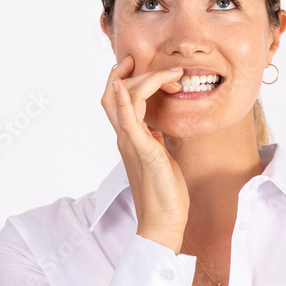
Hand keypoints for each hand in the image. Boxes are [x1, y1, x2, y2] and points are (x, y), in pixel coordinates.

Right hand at [100, 55, 189, 252]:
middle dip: (133, 72)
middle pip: (113, 93)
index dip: (123, 77)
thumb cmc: (165, 191)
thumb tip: (159, 124)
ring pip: (122, 99)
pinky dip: (122, 100)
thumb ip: (155, 137)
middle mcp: (125, 137)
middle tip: (167, 69)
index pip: (116, 99)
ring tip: (172, 74)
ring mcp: (131, 143)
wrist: (163, 220)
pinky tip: (122, 85)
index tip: (141, 64)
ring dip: (146, 79)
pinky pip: (127, 120)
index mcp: (130, 137)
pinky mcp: (143, 151)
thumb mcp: (161, 155)